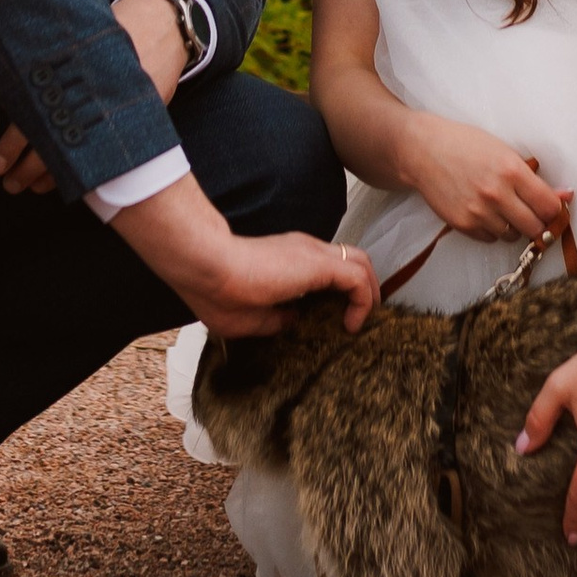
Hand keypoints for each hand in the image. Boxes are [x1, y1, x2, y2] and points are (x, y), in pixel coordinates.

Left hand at [0, 0, 188, 193]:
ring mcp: (111, 115)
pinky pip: (102, 157)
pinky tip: (68, 180)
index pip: (29, 121)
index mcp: (67, 80)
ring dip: (50, 177)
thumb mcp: (79, 41)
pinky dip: (83, 172)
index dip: (11, 147)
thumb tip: (12, 94)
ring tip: (32, 187)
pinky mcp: (132, 123)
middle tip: (11, 184)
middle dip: (26, 171)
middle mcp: (87, 101)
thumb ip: (51, 68)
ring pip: (74, 158)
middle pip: (48, 149)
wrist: (163, 27)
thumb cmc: (116, 29)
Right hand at [110, 174, 376, 336]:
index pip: (328, 267)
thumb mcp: (248, 317)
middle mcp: (306, 251)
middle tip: (359, 318)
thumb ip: (275, 318)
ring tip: (361, 322)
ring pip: (360, 262)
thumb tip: (295, 320)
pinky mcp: (318, 264)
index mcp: (289, 260)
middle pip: (351, 260)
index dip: (340, 290)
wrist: (207, 267)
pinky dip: (363, 300)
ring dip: (369, 292)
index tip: (338, 319)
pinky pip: (357, 279)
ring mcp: (313, 253)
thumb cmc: (216, 291)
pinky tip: (351, 325)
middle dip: (364, 288)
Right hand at [402, 115, 571, 243]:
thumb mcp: (504, 152)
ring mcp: (479, 212)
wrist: (423, 151)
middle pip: (536, 228)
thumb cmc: (466, 145)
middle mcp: (497, 194)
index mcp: (511, 170)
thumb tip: (566, 196)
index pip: (549, 206)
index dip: (556, 211)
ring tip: (503, 207)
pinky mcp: (463, 225)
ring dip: (514, 226)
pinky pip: (491, 239)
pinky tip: (486, 212)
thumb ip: (534, 178)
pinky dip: (493, 230)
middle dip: (539, 224)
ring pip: (513, 236)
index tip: (554, 210)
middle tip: (534, 214)